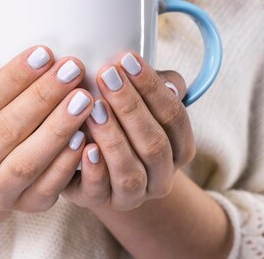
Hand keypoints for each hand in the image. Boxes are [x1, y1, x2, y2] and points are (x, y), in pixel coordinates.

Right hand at [0, 46, 94, 212]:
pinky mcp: (26, 207)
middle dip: (42, 97)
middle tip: (71, 70)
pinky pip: (48, 187)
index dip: (13, 78)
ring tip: (83, 99)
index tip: (44, 53)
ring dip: (58, 129)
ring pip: (26, 163)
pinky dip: (67, 162)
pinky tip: (86, 136)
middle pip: (5, 132)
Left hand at [62, 51, 194, 210]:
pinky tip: (84, 146)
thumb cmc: (121, 121)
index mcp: (179, 148)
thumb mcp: (143, 100)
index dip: (152, 87)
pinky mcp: (100, 202)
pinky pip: (100, 191)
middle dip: (130, 107)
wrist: (93, 165)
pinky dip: (94, 170)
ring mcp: (132, 195)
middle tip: (105, 76)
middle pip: (154, 144)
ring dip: (113, 138)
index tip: (126, 59)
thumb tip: (169, 82)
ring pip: (130, 172)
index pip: (174, 117)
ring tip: (93, 108)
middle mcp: (161, 176)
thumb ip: (158, 85)